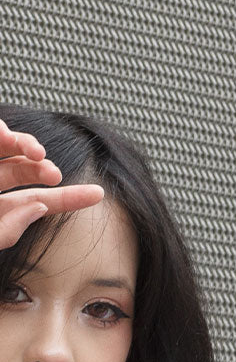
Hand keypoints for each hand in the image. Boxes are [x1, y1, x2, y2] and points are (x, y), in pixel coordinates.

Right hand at [0, 118, 103, 249]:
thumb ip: (5, 232)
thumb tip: (40, 207)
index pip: (39, 204)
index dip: (68, 198)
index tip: (99, 193)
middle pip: (23, 172)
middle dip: (42, 168)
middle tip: (55, 174)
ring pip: (5, 148)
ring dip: (23, 143)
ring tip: (36, 151)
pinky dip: (0, 130)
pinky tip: (4, 132)